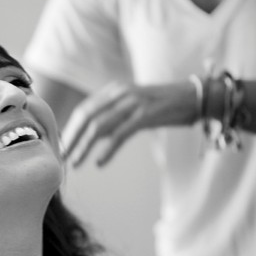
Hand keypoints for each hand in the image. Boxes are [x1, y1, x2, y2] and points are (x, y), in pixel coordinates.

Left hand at [62, 81, 195, 166]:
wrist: (195, 97)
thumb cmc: (163, 107)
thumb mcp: (132, 110)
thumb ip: (112, 120)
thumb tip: (93, 138)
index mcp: (113, 91)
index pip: (83, 110)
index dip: (69, 129)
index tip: (60, 147)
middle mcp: (120, 93)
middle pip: (86, 116)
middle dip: (71, 138)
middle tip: (61, 157)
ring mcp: (133, 102)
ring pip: (100, 125)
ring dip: (84, 146)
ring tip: (75, 163)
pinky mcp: (146, 114)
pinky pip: (121, 134)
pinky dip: (108, 149)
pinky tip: (99, 162)